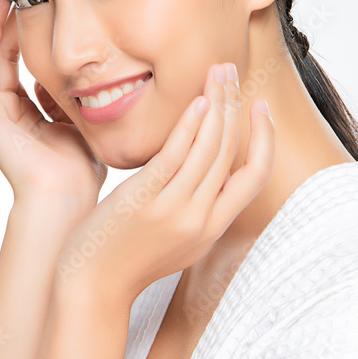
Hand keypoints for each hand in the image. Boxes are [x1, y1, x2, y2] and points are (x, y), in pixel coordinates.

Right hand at [0, 0, 106, 226]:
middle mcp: (3, 112)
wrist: (67, 195)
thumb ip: (65, 97)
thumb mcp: (78, 120)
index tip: (31, 6)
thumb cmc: (79, 168)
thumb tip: (63, 76)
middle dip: (3, 22)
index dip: (20, 33)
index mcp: (26, 113)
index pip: (16, 63)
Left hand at [55, 62, 274, 302]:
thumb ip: (193, 205)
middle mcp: (202, 219)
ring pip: (211, 149)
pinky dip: (190, 126)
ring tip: (216, 73)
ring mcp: (175, 210)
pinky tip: (196, 102)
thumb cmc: (126, 258)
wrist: (92, 288)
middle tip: (231, 70)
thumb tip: (200, 169)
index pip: (256, 175)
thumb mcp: (175, 237)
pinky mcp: (146, 201)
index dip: (265, 138)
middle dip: (236, 105)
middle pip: (232, 152)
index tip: (260, 107)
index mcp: (213, 228)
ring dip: (218, 104)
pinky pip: (176, 157)